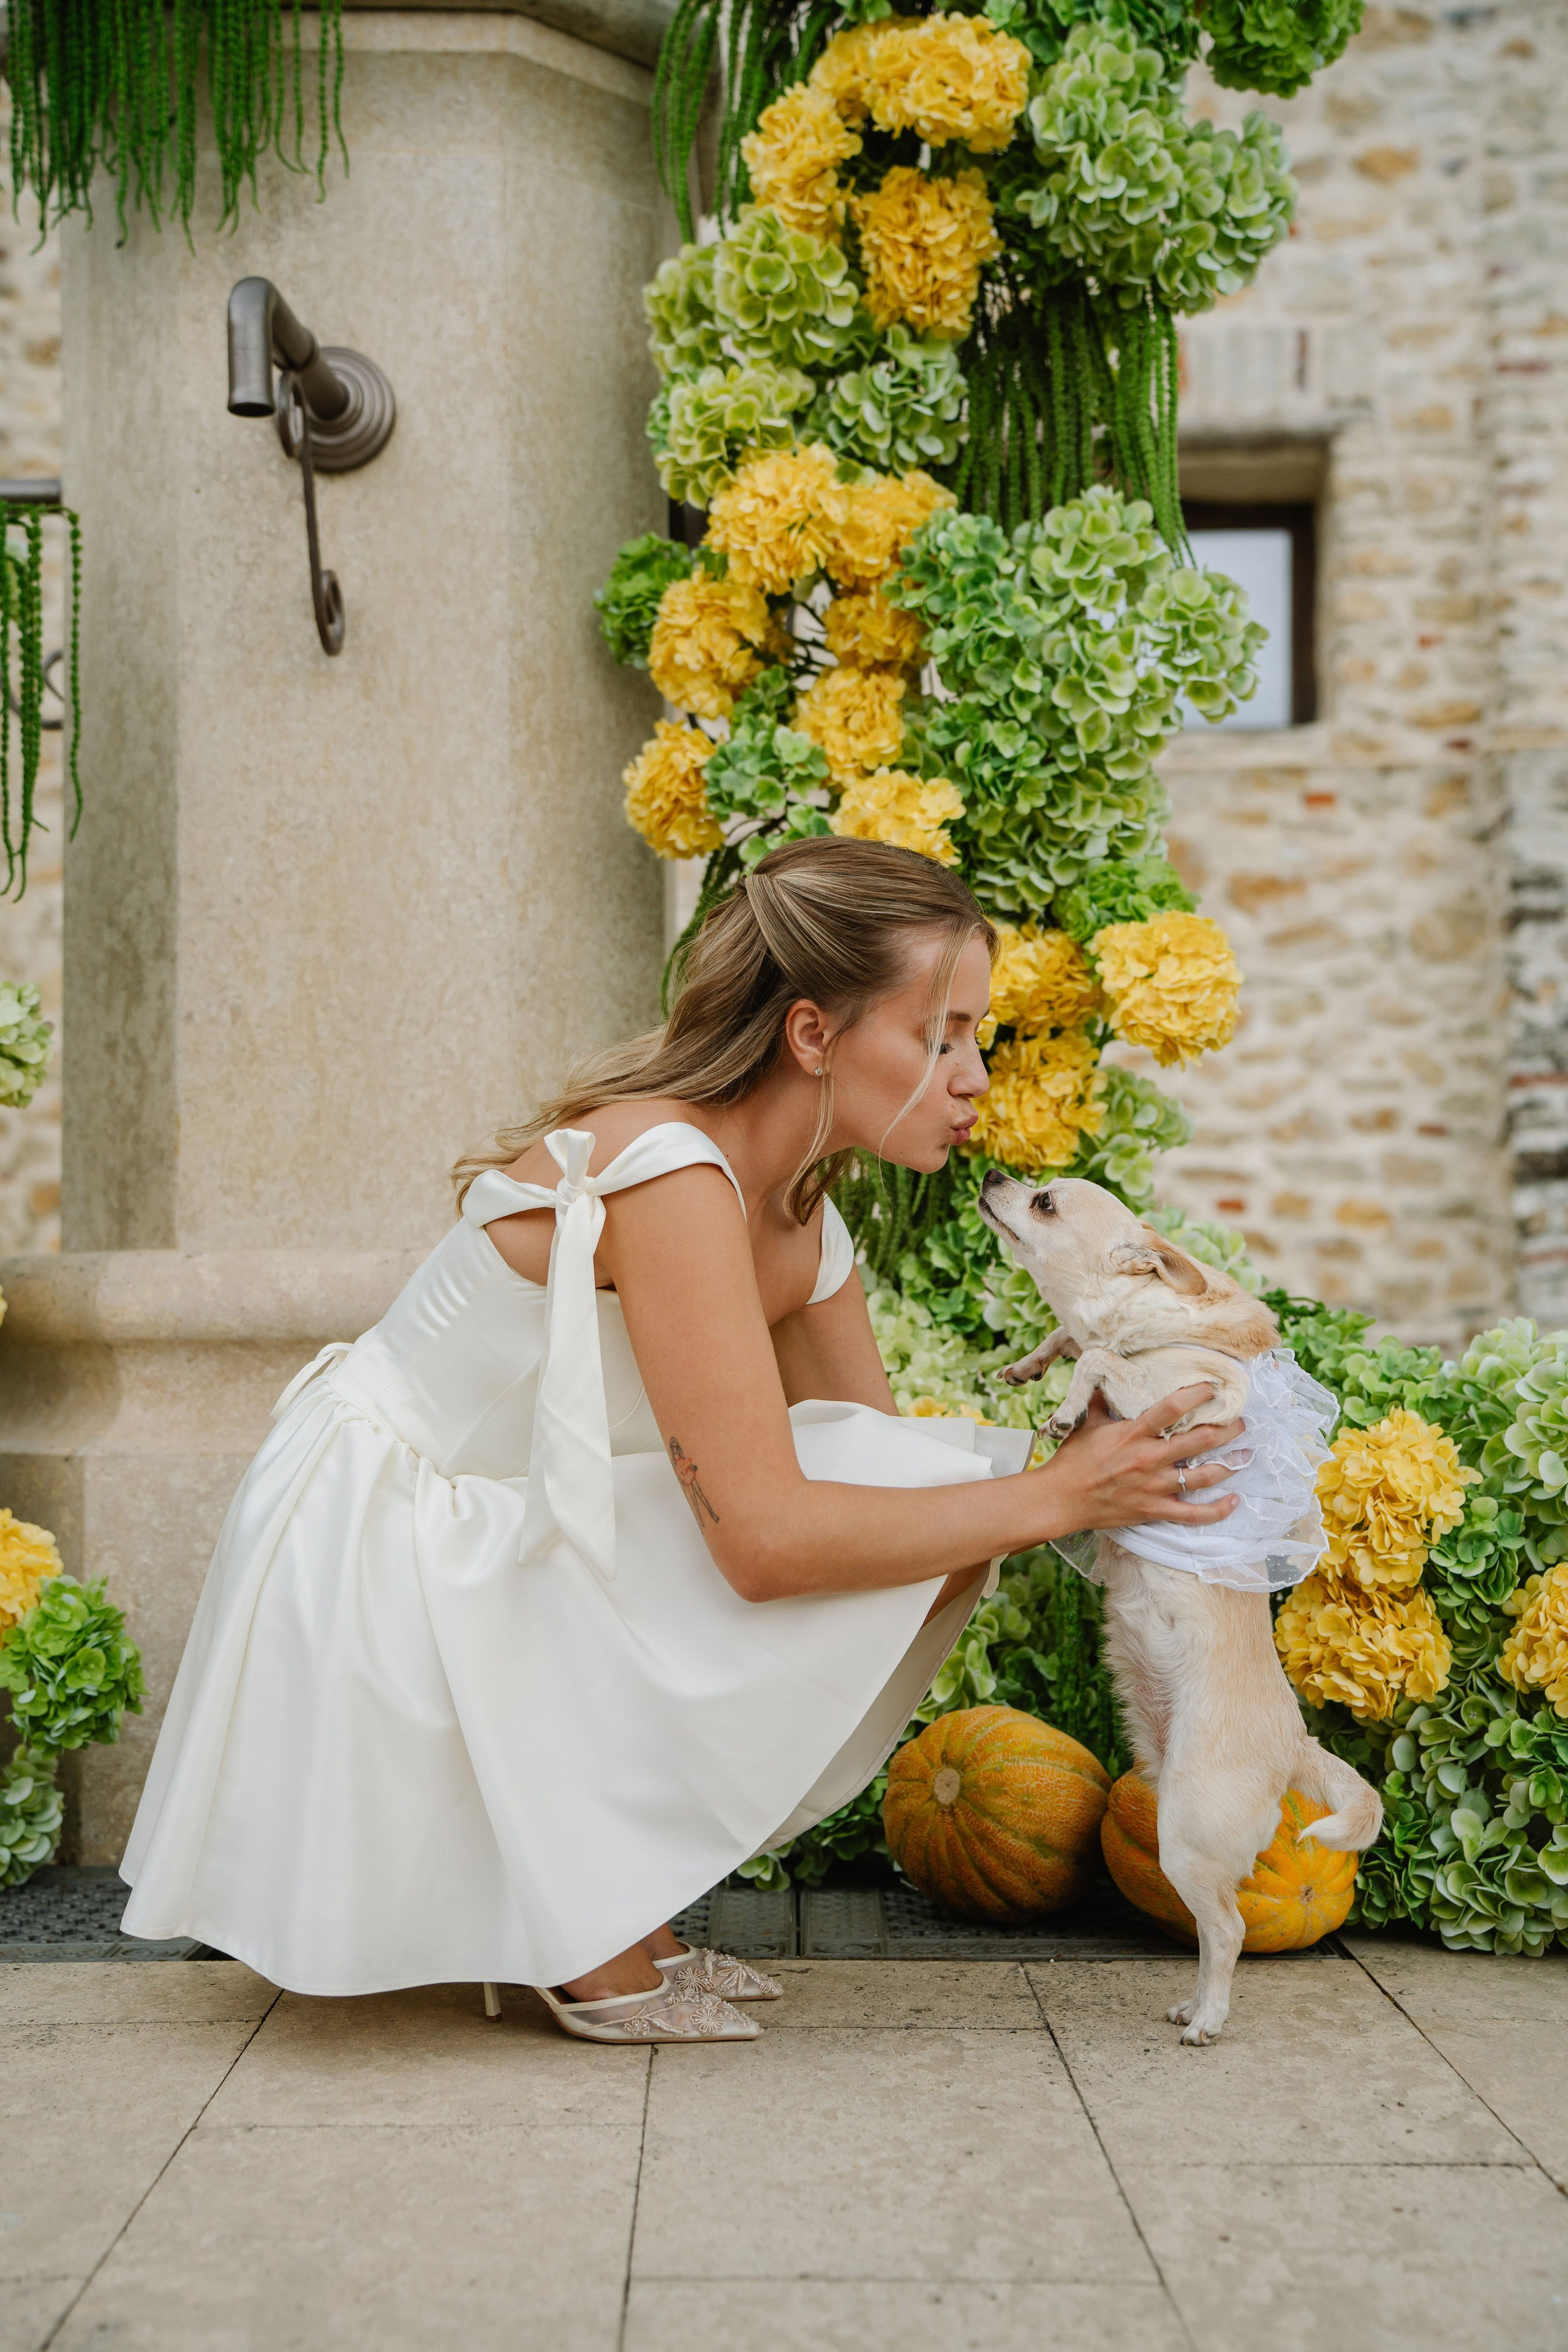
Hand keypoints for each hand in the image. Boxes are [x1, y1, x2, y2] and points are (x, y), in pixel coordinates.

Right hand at [1037, 1385, 1244, 1536]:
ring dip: (1229, 1464)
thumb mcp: (1086, 1422)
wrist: (1061, 1498)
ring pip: (1203, 1475)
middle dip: (1226, 1429)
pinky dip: (1217, 1510)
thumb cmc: (1073, 1459)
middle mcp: (1148, 1458)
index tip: (1214, 1388)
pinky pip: (1193, 1514)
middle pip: (1199, 1440)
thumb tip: (1107, 1373)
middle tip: (1241, 1422)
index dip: (1197, 1394)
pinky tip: (1234, 1501)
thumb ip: (1102, 1399)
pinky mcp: (1154, 1510)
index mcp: (1133, 1433)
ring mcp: (1153, 1486)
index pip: (1172, 1407)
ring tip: (1245, 1454)